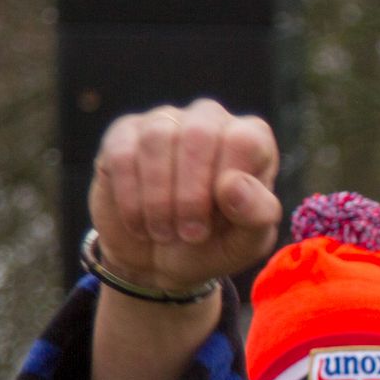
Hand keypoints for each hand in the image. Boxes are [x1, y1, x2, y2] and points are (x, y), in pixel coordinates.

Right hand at [88, 100, 281, 291]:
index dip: (227, 186)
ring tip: (165, 233)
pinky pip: (122, 153)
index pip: (244, 140)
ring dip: (159, 198)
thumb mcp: (246, 243)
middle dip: (191, 194)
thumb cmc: (213, 245)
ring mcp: (164, 121)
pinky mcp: (123, 134)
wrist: (159, 260)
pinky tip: (139, 224)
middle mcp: (209, 119)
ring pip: (157, 139)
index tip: (218, 224)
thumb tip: (234, 185)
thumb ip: (257, 215)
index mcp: (251, 139)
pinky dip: (130, 198)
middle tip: (191, 235)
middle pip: (199, 134)